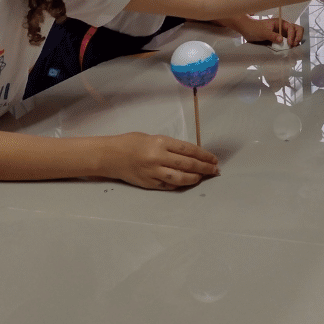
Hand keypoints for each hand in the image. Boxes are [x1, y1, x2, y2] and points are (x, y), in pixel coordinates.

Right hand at [103, 132, 218, 189]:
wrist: (109, 156)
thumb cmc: (130, 142)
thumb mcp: (151, 138)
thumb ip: (169, 146)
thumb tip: (189, 155)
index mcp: (160, 142)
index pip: (189, 149)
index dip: (204, 155)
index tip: (214, 159)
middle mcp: (158, 157)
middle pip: (187, 164)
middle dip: (204, 168)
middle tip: (215, 170)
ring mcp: (153, 172)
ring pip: (180, 178)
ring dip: (194, 178)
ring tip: (203, 177)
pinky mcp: (148, 183)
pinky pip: (168, 186)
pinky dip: (180, 185)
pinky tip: (187, 183)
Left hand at [236, 15, 304, 46]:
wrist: (247, 30)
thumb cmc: (254, 28)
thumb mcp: (262, 32)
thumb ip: (272, 35)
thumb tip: (281, 39)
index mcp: (280, 23)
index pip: (292, 27)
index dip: (292, 35)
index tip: (289, 43)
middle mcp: (283, 27)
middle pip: (297, 29)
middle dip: (298, 37)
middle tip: (294, 45)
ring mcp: (282, 33)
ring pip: (294, 35)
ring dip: (296, 41)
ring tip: (292, 48)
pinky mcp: (280, 39)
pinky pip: (288, 41)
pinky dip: (291, 45)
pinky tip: (289, 49)